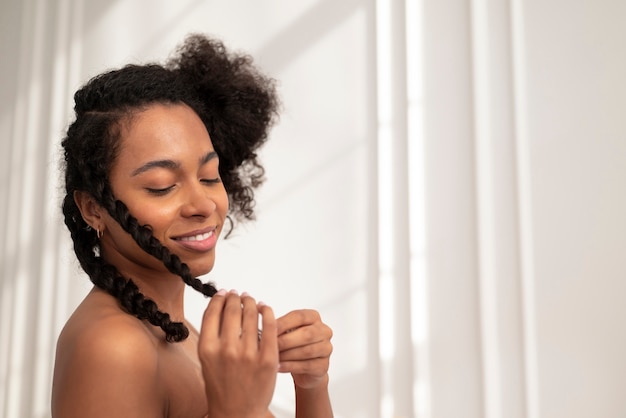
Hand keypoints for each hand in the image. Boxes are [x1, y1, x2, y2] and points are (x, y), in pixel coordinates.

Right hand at [198, 290, 278, 416]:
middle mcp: (226, 349)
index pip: (212, 312)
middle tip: (238, 294)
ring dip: (251, 302)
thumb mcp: (207, 361)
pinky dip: (267, 312)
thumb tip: (220, 306)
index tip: (223, 293)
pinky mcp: (268, 358)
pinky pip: (270, 326)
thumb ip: (212, 335)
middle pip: (232, 310)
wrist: (237, 412)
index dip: (219, 298)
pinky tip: (265, 309)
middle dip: (235, 298)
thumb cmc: (222, 387)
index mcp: (207, 349)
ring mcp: (248, 354)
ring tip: (251, 300)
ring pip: (251, 314)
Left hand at [276, 310, 332, 389]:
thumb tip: (259, 307)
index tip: (268, 329)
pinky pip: (307, 365)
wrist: (303, 367)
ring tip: (272, 358)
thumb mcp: (284, 330)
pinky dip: (291, 366)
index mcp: (313, 317)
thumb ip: (274, 321)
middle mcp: (323, 330)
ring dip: (287, 355)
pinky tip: (279, 366)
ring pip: (307, 351)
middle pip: (306, 334)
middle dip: (286, 341)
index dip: (283, 323)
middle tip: (270, 346)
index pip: (299, 316)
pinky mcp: (324, 365)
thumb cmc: (291, 345)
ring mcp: (326, 348)